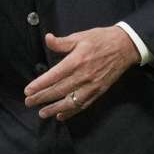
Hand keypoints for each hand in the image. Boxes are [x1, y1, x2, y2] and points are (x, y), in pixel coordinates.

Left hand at [24, 26, 140, 121]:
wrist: (125, 47)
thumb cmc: (100, 39)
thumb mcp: (80, 36)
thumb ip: (62, 42)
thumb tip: (47, 39)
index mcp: (76, 61)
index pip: (54, 76)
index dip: (40, 84)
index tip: (28, 90)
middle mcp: (83, 76)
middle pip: (59, 91)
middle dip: (42, 98)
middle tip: (28, 102)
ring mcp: (91, 86)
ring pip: (70, 101)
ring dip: (55, 109)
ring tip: (42, 113)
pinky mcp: (98, 92)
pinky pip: (83, 105)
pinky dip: (72, 112)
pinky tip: (61, 116)